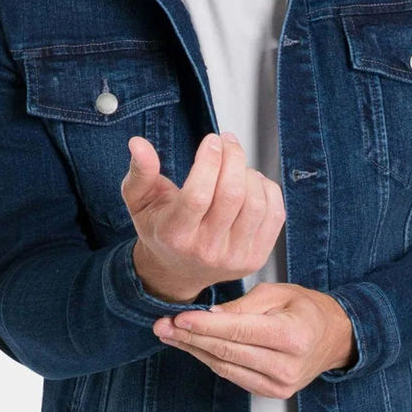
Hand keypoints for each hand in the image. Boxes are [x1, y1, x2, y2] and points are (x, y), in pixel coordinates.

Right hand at [121, 131, 285, 302]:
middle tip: (228, 141)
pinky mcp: (256, 258)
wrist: (179, 270)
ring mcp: (234, 258)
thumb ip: (140, 172)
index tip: (212, 140)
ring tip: (237, 165)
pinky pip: (274, 214)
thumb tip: (138, 143)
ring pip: (255, 203)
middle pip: (231, 196)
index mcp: (174, 236)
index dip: (209, 161)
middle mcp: (205, 251)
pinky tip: (251, 183)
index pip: (197, 195)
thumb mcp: (139, 201)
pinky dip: (267, 189)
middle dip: (233, 158)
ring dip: (250, 173)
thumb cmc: (160, 228)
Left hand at [151, 282, 356, 397]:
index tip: (178, 318)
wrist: (335, 338)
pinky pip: (232, 375)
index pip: (238, 332)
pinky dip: (210, 360)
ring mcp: (279, 384)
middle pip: (227, 351)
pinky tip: (193, 346)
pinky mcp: (272, 392)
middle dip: (190, 338)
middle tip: (163, 326)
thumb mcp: (279, 293)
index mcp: (291, 336)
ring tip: (169, 335)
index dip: (204, 326)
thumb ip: (244, 305)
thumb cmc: (307, 309)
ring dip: (194, 350)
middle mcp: (286, 365)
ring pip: (224, 367)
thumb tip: (210, 314)